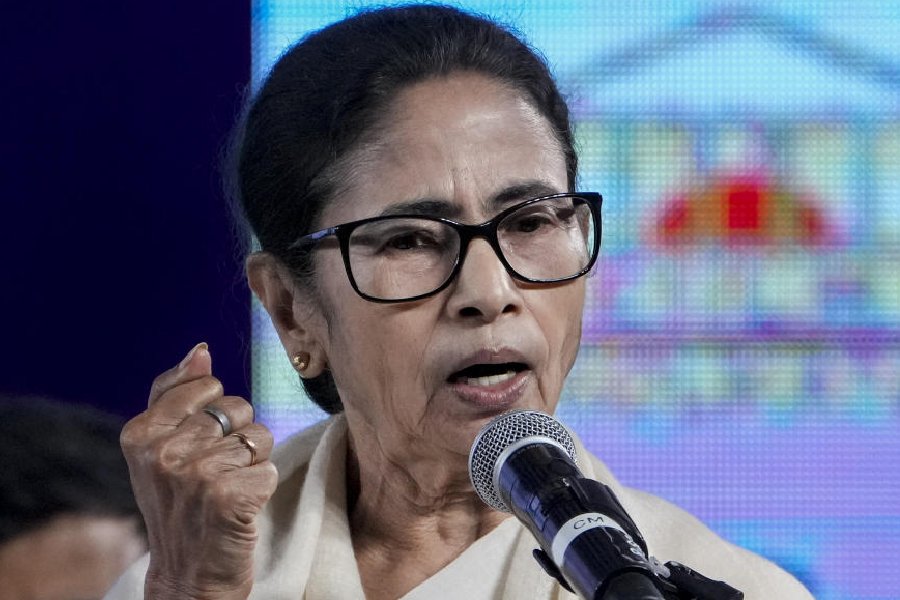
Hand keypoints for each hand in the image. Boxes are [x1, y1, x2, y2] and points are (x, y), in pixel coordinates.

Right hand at [120, 343, 277, 598]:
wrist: (186, 576)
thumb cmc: (179, 504)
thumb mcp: (160, 448)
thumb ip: (175, 394)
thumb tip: (201, 350)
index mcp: (140, 432)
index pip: (207, 386)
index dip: (214, 416)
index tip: (196, 448)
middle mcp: (163, 451)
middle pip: (238, 407)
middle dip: (236, 437)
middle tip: (213, 474)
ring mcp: (195, 474)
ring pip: (259, 435)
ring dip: (253, 462)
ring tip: (228, 489)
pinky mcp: (228, 496)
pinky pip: (270, 466)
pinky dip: (263, 486)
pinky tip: (240, 507)